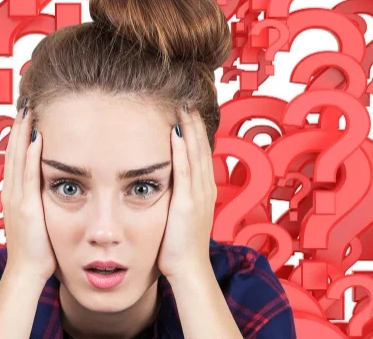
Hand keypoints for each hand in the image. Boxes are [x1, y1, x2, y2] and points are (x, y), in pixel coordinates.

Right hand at [0, 100, 56, 283]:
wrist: (26, 273)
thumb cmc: (37, 250)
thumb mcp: (37, 218)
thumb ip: (40, 201)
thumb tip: (52, 187)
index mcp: (14, 194)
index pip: (15, 157)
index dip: (19, 134)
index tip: (26, 114)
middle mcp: (11, 192)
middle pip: (13, 151)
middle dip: (19, 126)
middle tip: (26, 102)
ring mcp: (17, 199)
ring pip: (17, 158)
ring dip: (23, 133)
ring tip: (28, 110)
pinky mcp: (26, 208)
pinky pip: (29, 176)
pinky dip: (30, 155)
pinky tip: (36, 137)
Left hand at [157, 105, 217, 280]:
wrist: (188, 270)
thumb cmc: (180, 248)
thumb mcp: (181, 218)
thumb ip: (177, 200)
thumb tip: (167, 187)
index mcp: (204, 192)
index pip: (201, 155)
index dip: (197, 134)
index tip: (189, 114)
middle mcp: (205, 190)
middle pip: (201, 149)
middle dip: (195, 124)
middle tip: (188, 102)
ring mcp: (198, 196)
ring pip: (195, 155)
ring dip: (189, 130)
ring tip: (184, 109)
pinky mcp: (187, 203)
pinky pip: (184, 171)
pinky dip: (181, 150)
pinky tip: (175, 133)